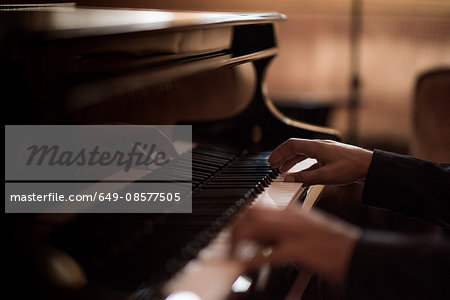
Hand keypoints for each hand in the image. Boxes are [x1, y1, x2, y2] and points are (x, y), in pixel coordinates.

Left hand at [231, 206, 360, 281]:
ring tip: (235, 254)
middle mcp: (291, 217)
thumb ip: (282, 230)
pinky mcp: (300, 250)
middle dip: (237, 228)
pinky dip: (254, 259)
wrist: (355, 251)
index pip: (258, 207)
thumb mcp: (303, 229)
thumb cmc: (331, 243)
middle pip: (253, 214)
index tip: (233, 230)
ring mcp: (295, 232)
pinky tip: (245, 264)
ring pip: (258, 227)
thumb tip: (258, 238)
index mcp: (292, 211)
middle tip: (231, 244)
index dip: (241, 219)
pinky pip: (271, 254)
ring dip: (241, 240)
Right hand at [268, 139, 372, 185]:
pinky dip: (302, 166)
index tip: (271, 162)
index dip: (279, 153)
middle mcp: (319, 146)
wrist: (370, 166)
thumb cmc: (351, 168)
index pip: (291, 145)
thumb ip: (304, 178)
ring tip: (283, 170)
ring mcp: (325, 151)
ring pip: (303, 154)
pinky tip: (300, 173)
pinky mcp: (330, 157)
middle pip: (295, 148)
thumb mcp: (325, 175)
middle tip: (273, 166)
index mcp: (316, 147)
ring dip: (292, 161)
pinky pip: (311, 159)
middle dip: (283, 157)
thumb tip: (288, 179)